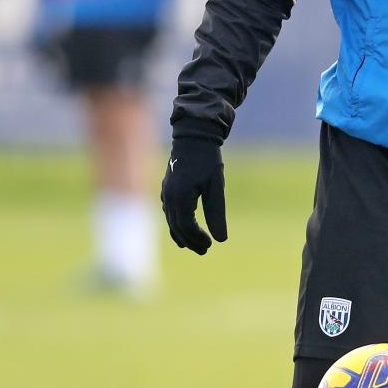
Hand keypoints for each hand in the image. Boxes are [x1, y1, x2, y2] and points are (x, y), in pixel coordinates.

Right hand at [161, 137, 227, 254]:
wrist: (194, 137)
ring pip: (171, 221)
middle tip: (205, 250)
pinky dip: (176, 224)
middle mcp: (168, 198)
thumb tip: (221, 239)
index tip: (210, 245)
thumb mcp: (216, 187)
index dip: (197, 239)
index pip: (186, 227)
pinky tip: (184, 229)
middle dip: (190, 241)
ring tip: (196, 245)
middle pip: (177, 228)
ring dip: (182, 235)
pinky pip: (169, 212)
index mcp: (180, 198)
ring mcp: (165, 193)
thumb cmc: (207, 160)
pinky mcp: (167, 189)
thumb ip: (216, 213)